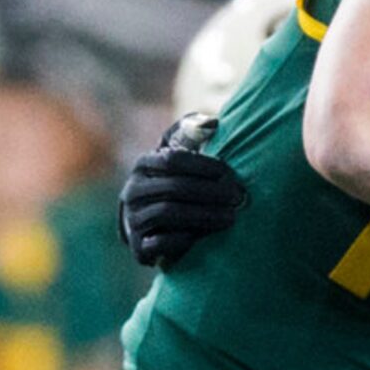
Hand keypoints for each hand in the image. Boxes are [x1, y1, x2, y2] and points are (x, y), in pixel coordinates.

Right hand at [118, 116, 245, 270]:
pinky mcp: (139, 247)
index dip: (203, 166)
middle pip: (174, 187)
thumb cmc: (171, 185)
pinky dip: (184, 239)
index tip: (228, 173)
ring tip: (231, 217)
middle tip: (237, 198)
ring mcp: (134, 219)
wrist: (146, 226)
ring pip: (169, 213)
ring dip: (205, 215)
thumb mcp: (177, 156)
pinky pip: (160, 243)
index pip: (173, 160)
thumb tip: (213, 122)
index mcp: (143, 165)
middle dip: (210, 192)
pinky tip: (205, 237)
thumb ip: (192, 135)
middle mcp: (133, 191)